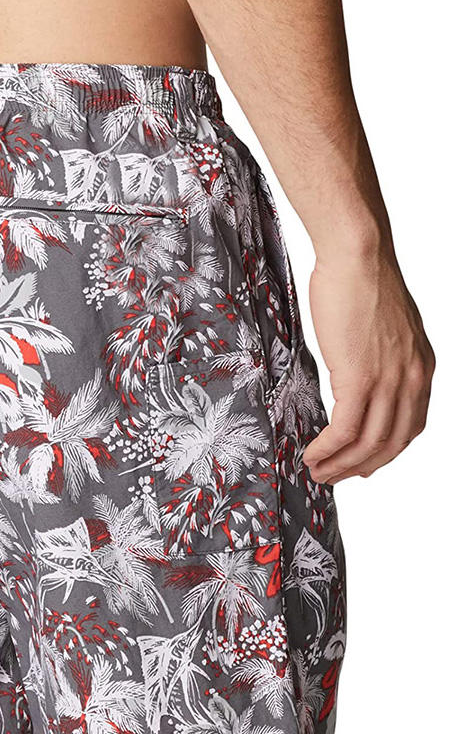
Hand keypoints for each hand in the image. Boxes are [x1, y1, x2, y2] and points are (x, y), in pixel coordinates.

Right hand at [302, 247, 433, 484]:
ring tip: (318, 472)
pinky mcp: (360, 378)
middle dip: (362, 468)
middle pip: (392, 443)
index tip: (363, 464)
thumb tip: (356, 373)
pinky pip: (346, 429)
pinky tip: (312, 454)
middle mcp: (413, 379)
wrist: (358, 256)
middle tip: (334, 477)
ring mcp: (389, 381)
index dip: (386, 453)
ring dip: (341, 465)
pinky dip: (328, 449)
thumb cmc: (362, 280)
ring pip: (370, 443)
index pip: (411, 426)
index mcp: (421, 367)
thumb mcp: (382, 328)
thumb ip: (380, 357)